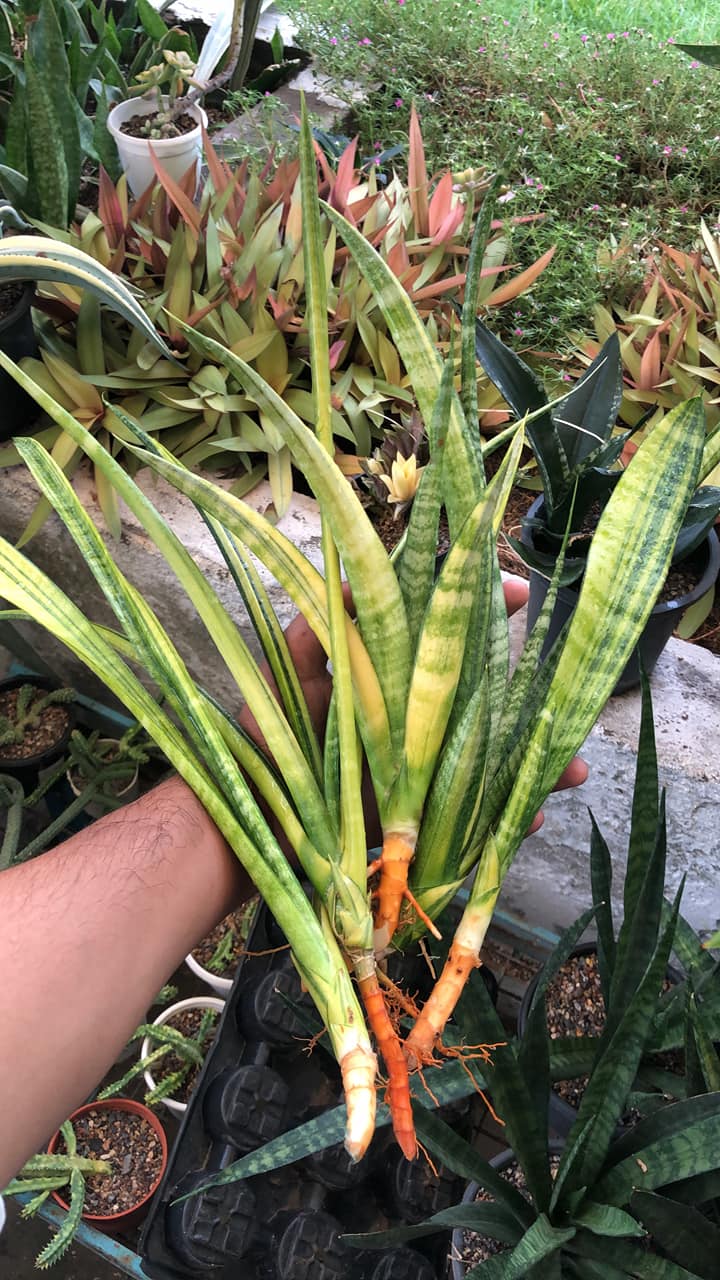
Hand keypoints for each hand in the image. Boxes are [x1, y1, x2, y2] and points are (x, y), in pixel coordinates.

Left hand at [279, 577, 587, 835]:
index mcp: (389, 682)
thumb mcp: (288, 673)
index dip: (480, 611)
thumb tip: (356, 570)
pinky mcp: (422, 824)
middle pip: (485, 706)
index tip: (518, 591)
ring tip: (574, 770)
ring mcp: (421, 774)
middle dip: (530, 701)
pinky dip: (509, 822)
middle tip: (568, 692)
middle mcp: (413, 724)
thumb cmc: (268, 743)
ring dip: (536, 766)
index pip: (444, 639)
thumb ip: (321, 623)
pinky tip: (534, 817)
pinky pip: (476, 821)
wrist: (253, 827)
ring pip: (492, 764)